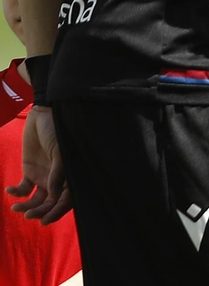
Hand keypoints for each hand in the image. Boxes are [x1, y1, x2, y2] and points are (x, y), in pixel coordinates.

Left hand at [6, 107, 71, 221]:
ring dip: (26, 206)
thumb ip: (57, 174)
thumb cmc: (57, 131)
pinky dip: (16, 192)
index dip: (56, 213)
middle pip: (49, 204)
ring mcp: (43, 177)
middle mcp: (57, 180)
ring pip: (35, 200)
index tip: (43, 221)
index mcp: (69, 176)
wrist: (42, 116)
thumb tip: (54, 196)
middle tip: (27, 215)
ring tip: (15, 207)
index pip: (65, 200)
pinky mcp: (30, 172)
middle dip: (39, 212)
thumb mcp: (59, 151)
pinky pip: (23, 188)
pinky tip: (9, 189)